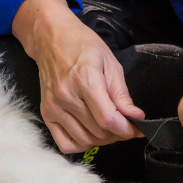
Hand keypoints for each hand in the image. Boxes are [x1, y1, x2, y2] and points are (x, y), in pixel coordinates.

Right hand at [13, 0, 144, 152]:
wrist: (51, 38)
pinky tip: (88, 131)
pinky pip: (65, 144)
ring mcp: (54, 106)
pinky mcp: (46, 113)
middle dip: (117, 132)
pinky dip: (81, 143)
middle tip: (122, 122)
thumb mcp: (110, 63)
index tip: (136, 128)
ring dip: (101, 139)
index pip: (108, 119)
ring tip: (106, 125)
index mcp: (85, 80)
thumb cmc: (82, 46)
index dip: (127, 129)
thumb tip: (136, 118)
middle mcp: (66, 96)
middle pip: (99, 132)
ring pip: (85, 141)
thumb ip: (122, 94)